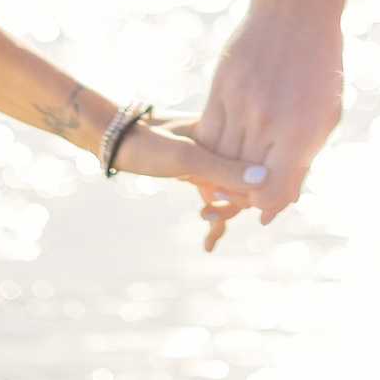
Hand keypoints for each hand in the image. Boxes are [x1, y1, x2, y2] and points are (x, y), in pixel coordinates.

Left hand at [110, 114, 267, 252]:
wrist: (114, 137)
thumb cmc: (147, 143)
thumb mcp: (185, 157)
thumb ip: (224, 169)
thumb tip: (265, 180)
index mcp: (231, 133)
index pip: (261, 167)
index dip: (260, 191)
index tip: (242, 209)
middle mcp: (227, 146)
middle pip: (251, 183)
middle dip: (239, 205)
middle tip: (207, 215)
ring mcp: (214, 160)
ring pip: (234, 194)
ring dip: (225, 214)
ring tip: (206, 230)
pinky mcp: (199, 173)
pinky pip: (217, 199)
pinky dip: (215, 221)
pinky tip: (208, 246)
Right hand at [194, 2, 345, 237]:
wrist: (296, 10)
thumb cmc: (320, 67)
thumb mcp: (325, 117)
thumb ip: (300, 164)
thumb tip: (269, 209)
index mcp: (299, 133)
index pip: (267, 194)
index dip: (263, 204)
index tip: (265, 195)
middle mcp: (266, 121)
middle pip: (239, 181)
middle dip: (242, 191)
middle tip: (248, 181)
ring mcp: (240, 103)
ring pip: (217, 159)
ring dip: (223, 170)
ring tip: (237, 161)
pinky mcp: (220, 88)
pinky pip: (206, 133)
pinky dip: (211, 148)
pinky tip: (224, 143)